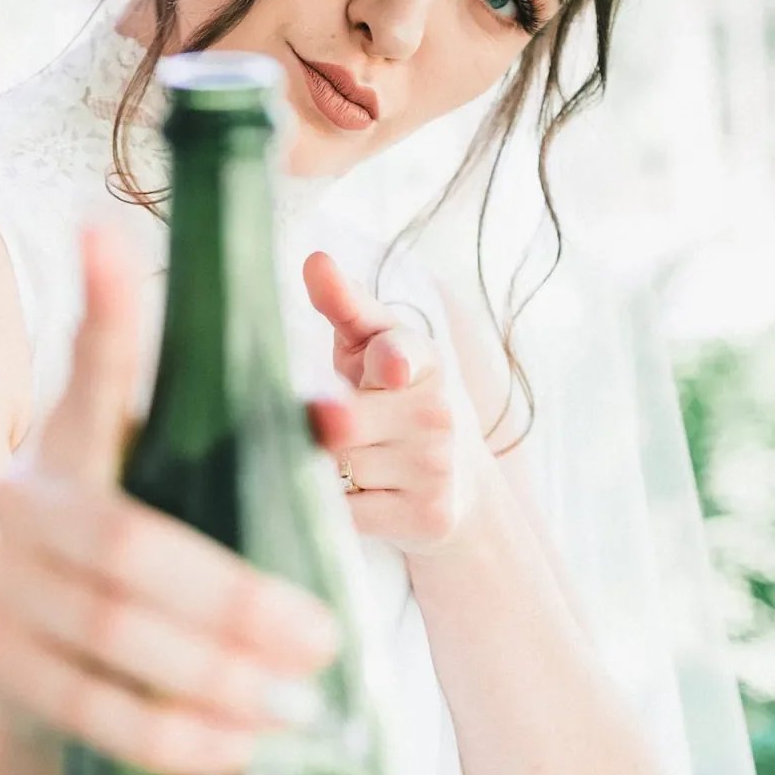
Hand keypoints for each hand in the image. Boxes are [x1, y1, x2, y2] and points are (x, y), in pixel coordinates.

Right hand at [0, 219, 342, 774]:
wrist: (50, 678)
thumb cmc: (147, 561)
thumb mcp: (182, 491)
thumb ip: (243, 440)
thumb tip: (336, 401)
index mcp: (67, 447)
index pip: (88, 375)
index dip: (100, 313)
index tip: (104, 233)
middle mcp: (17, 513)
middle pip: (122, 551)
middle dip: (233, 601)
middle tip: (327, 636)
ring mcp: (3, 600)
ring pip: (108, 638)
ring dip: (214, 676)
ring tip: (300, 704)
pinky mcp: (6, 683)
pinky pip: (93, 715)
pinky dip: (176, 737)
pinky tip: (241, 749)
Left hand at [302, 249, 490, 556]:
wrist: (459, 481)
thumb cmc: (394, 396)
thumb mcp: (374, 345)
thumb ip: (345, 305)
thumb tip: (315, 260)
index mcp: (422, 359)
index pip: (401, 356)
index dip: (392, 362)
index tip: (387, 369)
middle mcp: (436, 413)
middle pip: (338, 425)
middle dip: (319, 427)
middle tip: (330, 424)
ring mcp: (436, 467)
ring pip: (338, 469)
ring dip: (326, 467)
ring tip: (352, 460)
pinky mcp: (427, 514)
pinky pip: (348, 513)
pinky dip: (337, 506)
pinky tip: (359, 493)